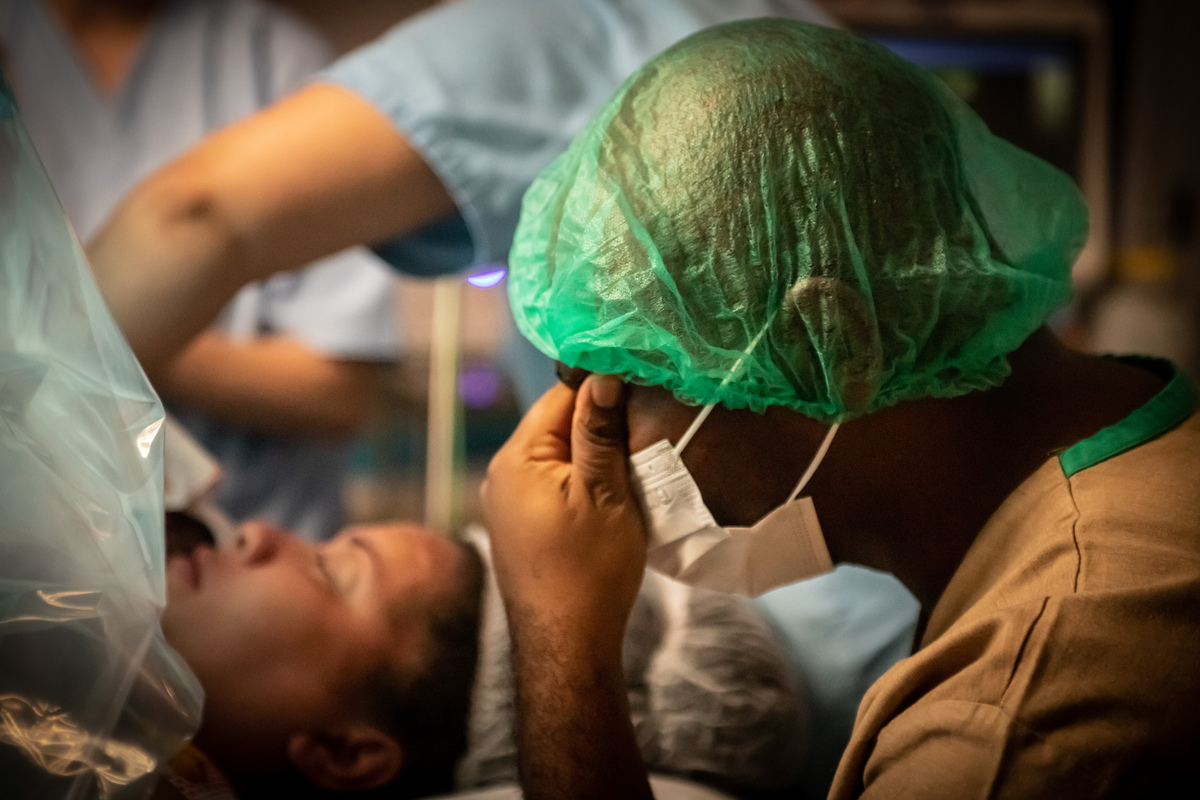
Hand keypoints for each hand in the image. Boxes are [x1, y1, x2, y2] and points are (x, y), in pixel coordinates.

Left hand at [481, 374, 646, 656]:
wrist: (567, 645)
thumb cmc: (589, 570)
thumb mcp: (603, 492)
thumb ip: (599, 432)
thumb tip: (603, 375)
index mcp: (517, 459)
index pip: (560, 398)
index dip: (602, 391)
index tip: (641, 389)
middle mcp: (502, 474)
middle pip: (557, 426)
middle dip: (599, 425)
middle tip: (646, 430)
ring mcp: (508, 503)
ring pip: (558, 457)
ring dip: (593, 456)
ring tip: (633, 464)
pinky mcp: (520, 527)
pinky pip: (553, 485)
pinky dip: (581, 482)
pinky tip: (609, 495)